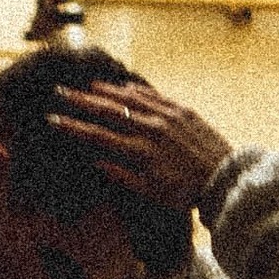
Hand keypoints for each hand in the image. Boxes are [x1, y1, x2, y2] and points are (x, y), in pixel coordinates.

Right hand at [47, 78, 231, 217]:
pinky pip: (156, 96)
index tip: (53, 119)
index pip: (97, 135)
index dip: (73, 126)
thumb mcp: (151, 192)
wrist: (225, 180)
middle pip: (109, 111)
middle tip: (62, 91)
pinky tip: (126, 86)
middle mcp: (151, 130)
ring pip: (131, 99)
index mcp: (140, 152)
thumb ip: (123, 176)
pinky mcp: (184, 112)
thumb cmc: (186, 194)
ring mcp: (168, 118)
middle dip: (82, 100)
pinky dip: (138, 90)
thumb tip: (96, 162)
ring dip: (108, 90)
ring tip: (89, 84)